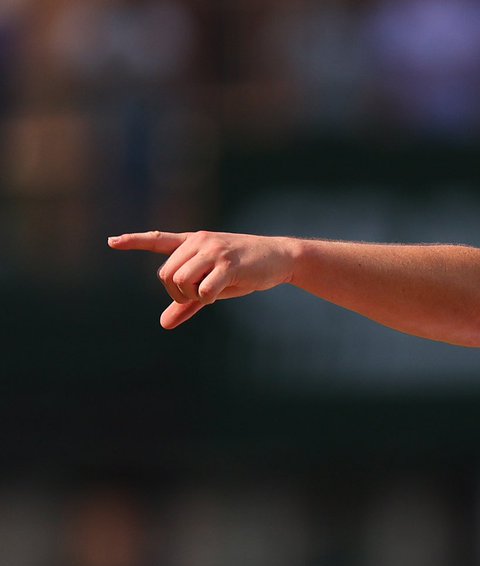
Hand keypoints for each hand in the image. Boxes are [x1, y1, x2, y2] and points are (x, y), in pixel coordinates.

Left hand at [108, 230, 296, 328]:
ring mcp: (213, 251)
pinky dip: (208, 298)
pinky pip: (204, 289)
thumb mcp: (212, 284)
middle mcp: (199, 242)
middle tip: (195, 298)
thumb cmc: (244, 270)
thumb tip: (164, 324)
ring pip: (181, 281)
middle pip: (166, 275)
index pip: (157, 240)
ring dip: (191, 296)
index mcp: (192, 242)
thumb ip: (186, 303)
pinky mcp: (228, 264)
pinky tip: (219, 294)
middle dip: (176, 294)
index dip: (133, 241)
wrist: (279, 257)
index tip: (111, 242)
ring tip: (209, 295)